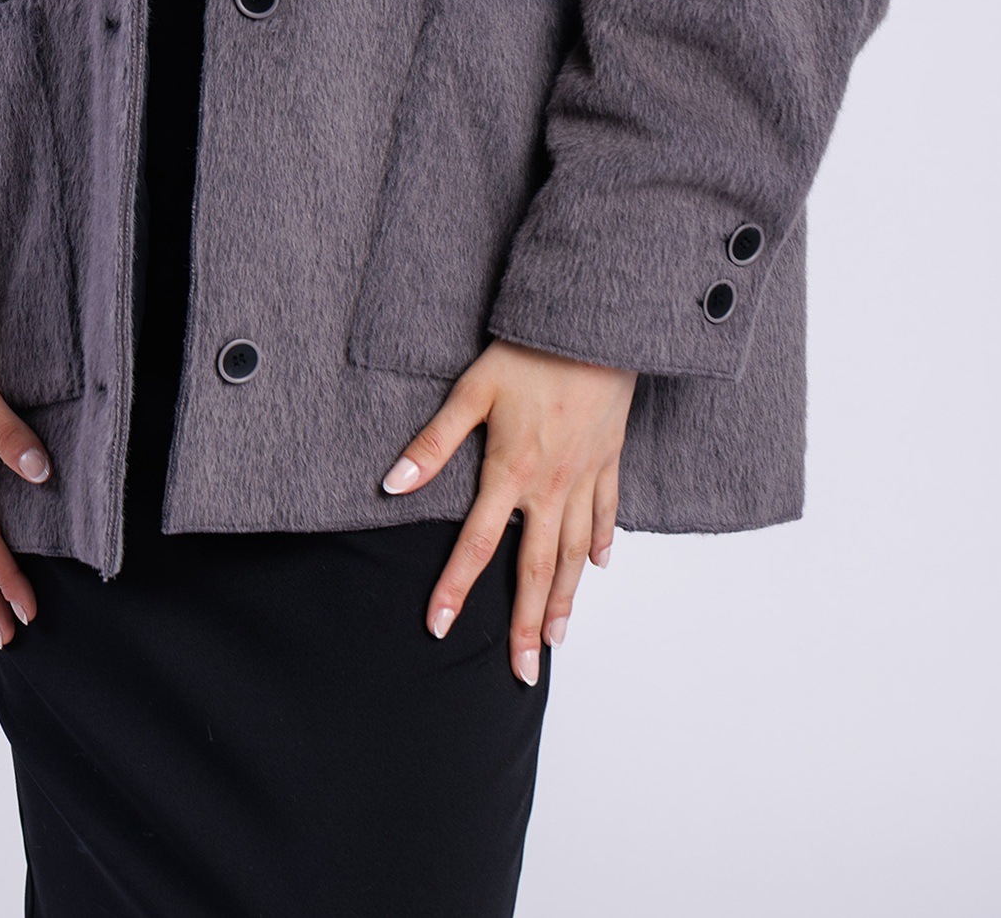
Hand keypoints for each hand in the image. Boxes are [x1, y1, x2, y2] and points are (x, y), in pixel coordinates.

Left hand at [381, 339, 637, 683]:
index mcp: (511, 473)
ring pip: (575, 552)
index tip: (439, 628)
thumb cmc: (530, 351)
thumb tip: (391, 484)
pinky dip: (603, 542)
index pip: (477, 544)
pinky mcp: (609, 459)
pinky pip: (607, 512)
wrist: (596, 328)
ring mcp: (584, 477)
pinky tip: (599, 566)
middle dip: (524, 624)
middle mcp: (550, 487)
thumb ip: (434, 443)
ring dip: (564, 598)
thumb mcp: (472, 391)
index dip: (455, 587)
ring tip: (555, 638)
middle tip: (522, 672)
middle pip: (536, 568)